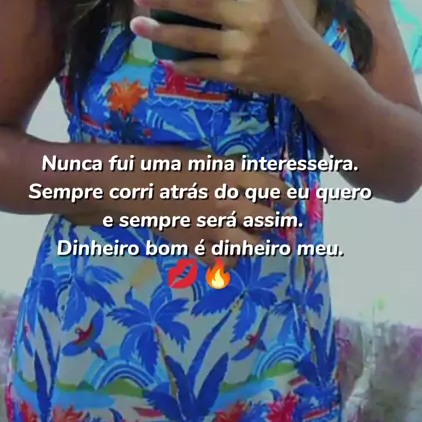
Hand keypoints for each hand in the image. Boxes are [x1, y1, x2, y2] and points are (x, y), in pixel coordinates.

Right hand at [70, 147, 292, 265]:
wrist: (132, 183)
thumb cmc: (166, 162)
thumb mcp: (205, 158)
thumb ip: (232, 173)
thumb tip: (255, 186)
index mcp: (232, 175)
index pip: (275, 189)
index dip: (285, 196)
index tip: (288, 200)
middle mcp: (229, 203)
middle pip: (268, 220)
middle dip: (271, 220)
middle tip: (269, 219)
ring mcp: (213, 228)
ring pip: (251, 245)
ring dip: (252, 240)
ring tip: (247, 236)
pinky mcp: (196, 246)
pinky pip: (223, 262)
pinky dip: (227, 258)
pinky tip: (224, 250)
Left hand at [131, 0, 319, 97]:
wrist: (309, 70)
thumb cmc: (287, 27)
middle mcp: (255, 19)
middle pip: (202, 4)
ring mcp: (243, 48)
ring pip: (192, 38)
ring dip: (161, 31)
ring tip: (138, 24)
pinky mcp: (235, 73)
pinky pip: (199, 66)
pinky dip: (179, 62)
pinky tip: (163, 54)